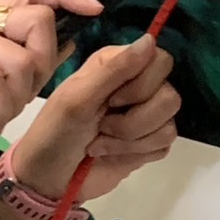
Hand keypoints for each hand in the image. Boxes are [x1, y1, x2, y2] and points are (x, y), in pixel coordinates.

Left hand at [13, 36, 179, 203]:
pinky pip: (165, 144)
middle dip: (134, 120)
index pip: (160, 60)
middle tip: (102, 125)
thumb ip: (115, 69)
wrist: (49, 179)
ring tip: (101, 141)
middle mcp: (136, 85)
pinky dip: (136, 153)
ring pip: (169, 123)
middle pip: (170, 95)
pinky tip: (112, 154)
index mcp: (117, 65)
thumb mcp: (78, 98)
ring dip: (131, 139)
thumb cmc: (55, 133)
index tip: (113, 100)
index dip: (143, 84)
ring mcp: (146, 115)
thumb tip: (150, 39)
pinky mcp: (150, 143)